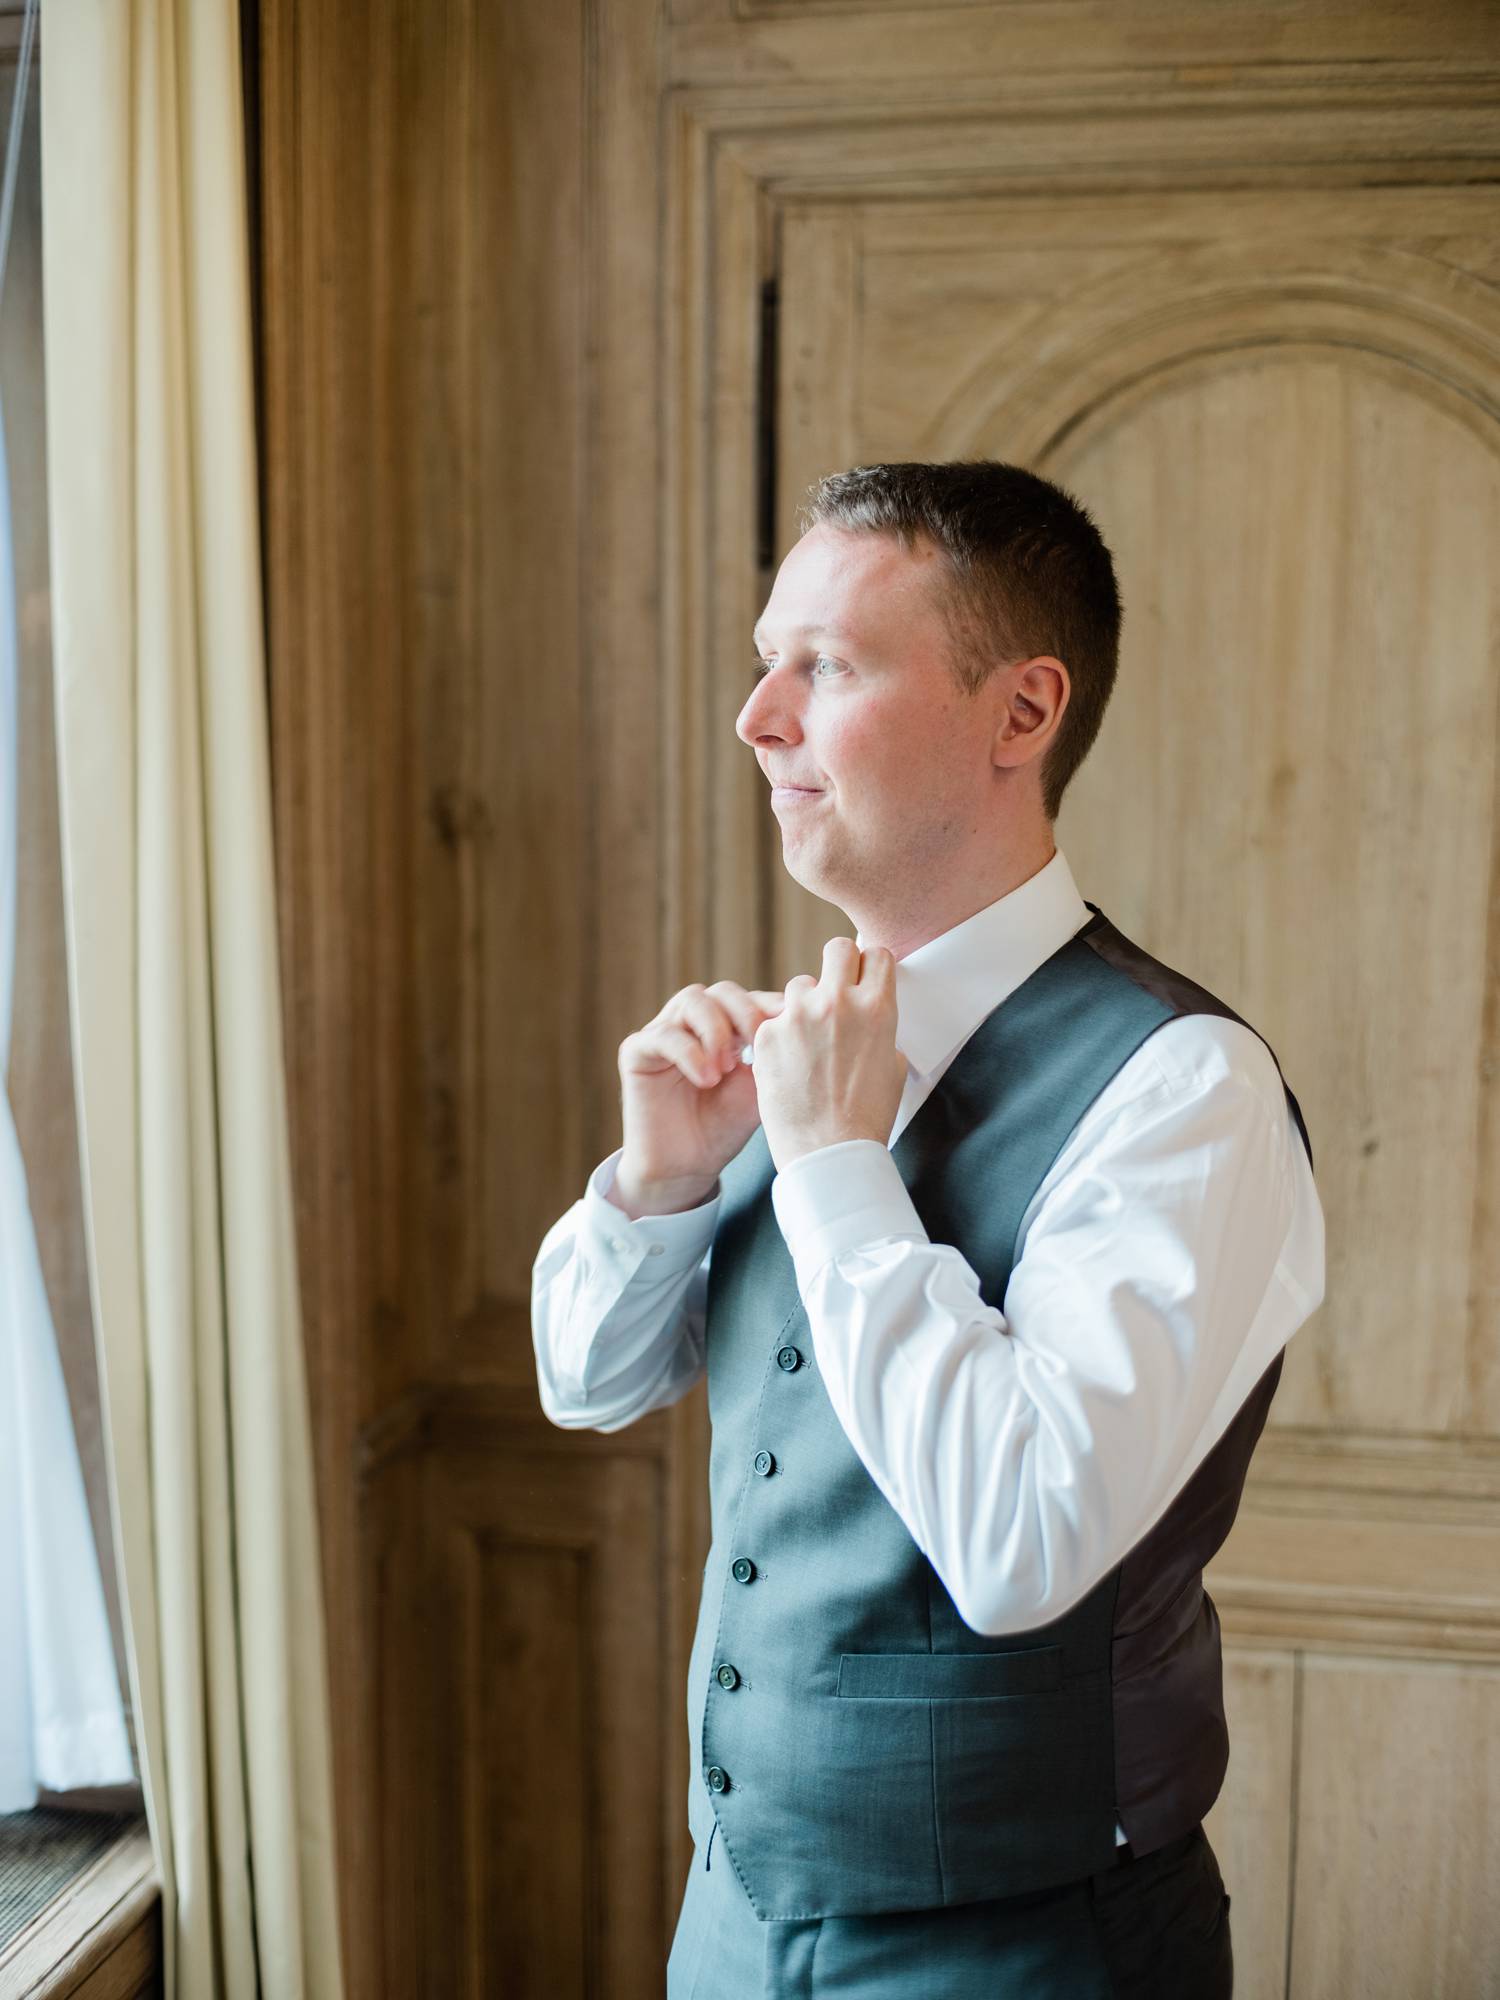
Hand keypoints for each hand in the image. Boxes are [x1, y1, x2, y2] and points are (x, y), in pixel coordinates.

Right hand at [615, 980, 786, 1214]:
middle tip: (758, 1045)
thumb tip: (806, 1022)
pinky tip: (706, 1078)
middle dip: (745, 1013)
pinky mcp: (637, 1052)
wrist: (687, 1168)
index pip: (750, 999)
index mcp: (726, 1027)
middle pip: (722, 991)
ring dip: (715, 1030)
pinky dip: (688, 1052)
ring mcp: (664, 1032)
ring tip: (726, 1068)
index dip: (770, 1007)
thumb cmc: (725, 1127)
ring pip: (692, 1001)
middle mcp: (694, 1023)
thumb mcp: (760, 1087)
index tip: (791, 1026)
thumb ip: (776, 1054)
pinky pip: (662, 1035)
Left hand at [752, 937, 906, 1171]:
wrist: (829, 1152)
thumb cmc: (867, 1116)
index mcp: (877, 1008)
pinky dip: (780, 1036)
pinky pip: (774, 1019)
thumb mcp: (892, 1066)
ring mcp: (799, 1017)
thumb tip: (872, 1017)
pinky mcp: (767, 1035)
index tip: (864, 978)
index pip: (875, 954)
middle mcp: (838, 1003)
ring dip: (804, 1004)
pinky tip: (788, 1064)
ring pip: (799, 985)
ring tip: (808, 1041)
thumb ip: (881, 1030)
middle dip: (838, 965)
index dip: (869, 966)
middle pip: (837, 950)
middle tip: (834, 990)